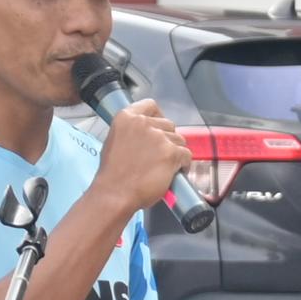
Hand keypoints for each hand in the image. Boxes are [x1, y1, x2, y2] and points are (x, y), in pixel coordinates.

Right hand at [86, 96, 192, 220]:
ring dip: (176, 153)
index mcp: (126, 117)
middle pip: (169, 124)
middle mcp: (143, 123)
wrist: (115, 194)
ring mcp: (159, 137)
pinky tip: (175, 172)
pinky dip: (184, 164)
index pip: (150, 105)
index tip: (158, 129)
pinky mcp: (172, 153)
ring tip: (165, 167)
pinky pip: (187, 155)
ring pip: (180, 140)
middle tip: (160, 155)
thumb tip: (147, 134)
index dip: (158, 117)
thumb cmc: (113, 174)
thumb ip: (131, 132)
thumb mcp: (114, 141)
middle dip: (168, 139)